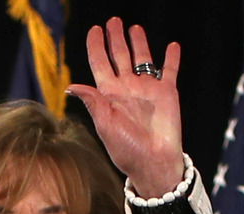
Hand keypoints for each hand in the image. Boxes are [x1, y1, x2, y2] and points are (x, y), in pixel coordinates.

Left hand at [66, 17, 184, 197]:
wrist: (154, 162)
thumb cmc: (127, 149)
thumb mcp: (105, 125)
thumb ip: (93, 102)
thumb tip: (71, 86)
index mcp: (109, 95)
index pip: (100, 63)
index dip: (96, 46)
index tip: (94, 30)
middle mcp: (127, 88)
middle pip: (119, 56)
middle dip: (115, 38)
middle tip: (113, 21)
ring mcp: (147, 89)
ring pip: (142, 59)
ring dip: (139, 43)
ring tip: (134, 28)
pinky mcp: (167, 93)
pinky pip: (170, 70)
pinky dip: (171, 58)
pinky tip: (172, 46)